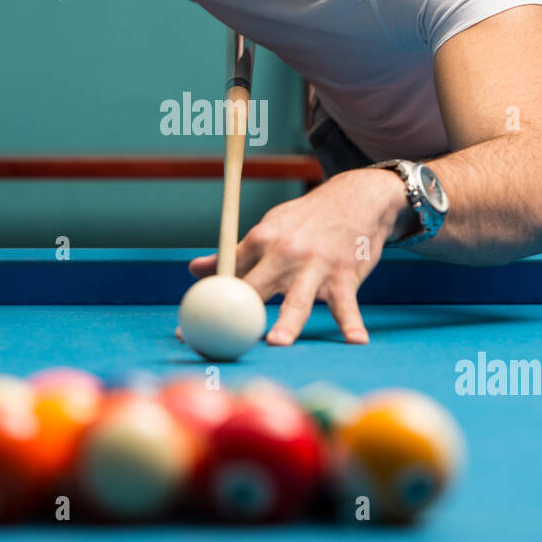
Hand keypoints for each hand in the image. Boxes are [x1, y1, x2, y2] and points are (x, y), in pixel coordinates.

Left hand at [188, 168, 410, 346]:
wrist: (355, 198)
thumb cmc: (306, 220)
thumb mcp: (268, 228)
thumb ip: (234, 254)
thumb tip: (194, 271)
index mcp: (261, 240)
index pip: (228, 276)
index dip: (206, 304)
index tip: (186, 330)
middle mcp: (285, 253)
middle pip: (255, 290)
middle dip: (236, 316)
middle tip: (220, 342)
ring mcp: (315, 265)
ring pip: (298, 299)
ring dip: (288, 322)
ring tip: (277, 342)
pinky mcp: (345, 275)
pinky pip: (347, 304)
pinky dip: (352, 324)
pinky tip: (356, 341)